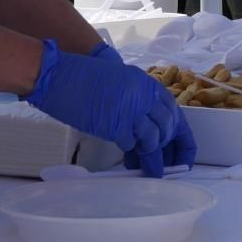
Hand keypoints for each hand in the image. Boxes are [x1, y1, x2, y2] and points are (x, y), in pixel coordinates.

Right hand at [88, 43, 198, 175]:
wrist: (60, 75)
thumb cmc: (86, 77)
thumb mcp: (122, 81)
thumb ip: (139, 100)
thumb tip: (150, 127)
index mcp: (146, 83)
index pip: (174, 111)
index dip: (181, 135)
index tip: (182, 152)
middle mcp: (144, 95)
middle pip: (168, 126)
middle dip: (168, 148)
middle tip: (165, 164)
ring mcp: (131, 110)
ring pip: (153, 139)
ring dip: (151, 155)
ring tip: (146, 166)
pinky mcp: (115, 125)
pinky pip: (131, 144)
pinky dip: (130, 152)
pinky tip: (126, 156)